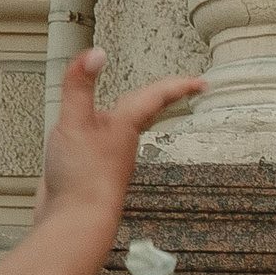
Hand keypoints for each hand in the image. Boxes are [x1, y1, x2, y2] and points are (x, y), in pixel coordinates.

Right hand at [34, 49, 203, 223]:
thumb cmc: (82, 178)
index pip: (157, 98)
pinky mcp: (92, 171)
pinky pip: (102, 143)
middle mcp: (122, 142)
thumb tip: (96, 54)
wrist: (74, 220)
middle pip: (145, 113)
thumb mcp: (74, 121)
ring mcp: (109, 158)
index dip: (179, 86)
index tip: (202, 82)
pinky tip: (92, 134)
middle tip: (178, 90)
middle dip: (160, 98)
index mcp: (125, 126)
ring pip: (124, 128)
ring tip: (135, 103)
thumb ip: (80, 86)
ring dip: (131, 113)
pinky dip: (100, 131)